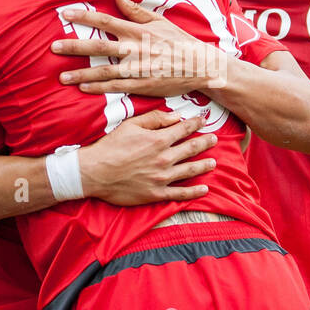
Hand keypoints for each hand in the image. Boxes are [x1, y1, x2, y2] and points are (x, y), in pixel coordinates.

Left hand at [51, 0, 231, 97]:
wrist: (199, 65)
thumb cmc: (178, 41)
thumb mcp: (159, 20)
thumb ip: (135, 9)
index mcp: (138, 30)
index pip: (106, 21)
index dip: (84, 17)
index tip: (65, 14)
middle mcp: (135, 49)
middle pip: (100, 47)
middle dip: (75, 47)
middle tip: (53, 47)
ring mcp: (138, 69)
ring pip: (104, 71)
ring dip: (82, 74)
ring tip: (62, 76)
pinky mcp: (142, 85)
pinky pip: (117, 87)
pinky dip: (99, 88)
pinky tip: (83, 89)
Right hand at [79, 109, 217, 205]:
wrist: (95, 172)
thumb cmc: (111, 146)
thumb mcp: (131, 125)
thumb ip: (155, 119)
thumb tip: (176, 116)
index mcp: (159, 140)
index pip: (184, 129)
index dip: (195, 124)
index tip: (203, 121)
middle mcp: (165, 158)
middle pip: (192, 149)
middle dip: (205, 143)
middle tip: (215, 139)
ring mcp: (162, 178)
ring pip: (190, 170)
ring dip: (204, 165)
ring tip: (213, 163)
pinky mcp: (156, 194)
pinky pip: (180, 193)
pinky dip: (194, 192)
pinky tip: (204, 189)